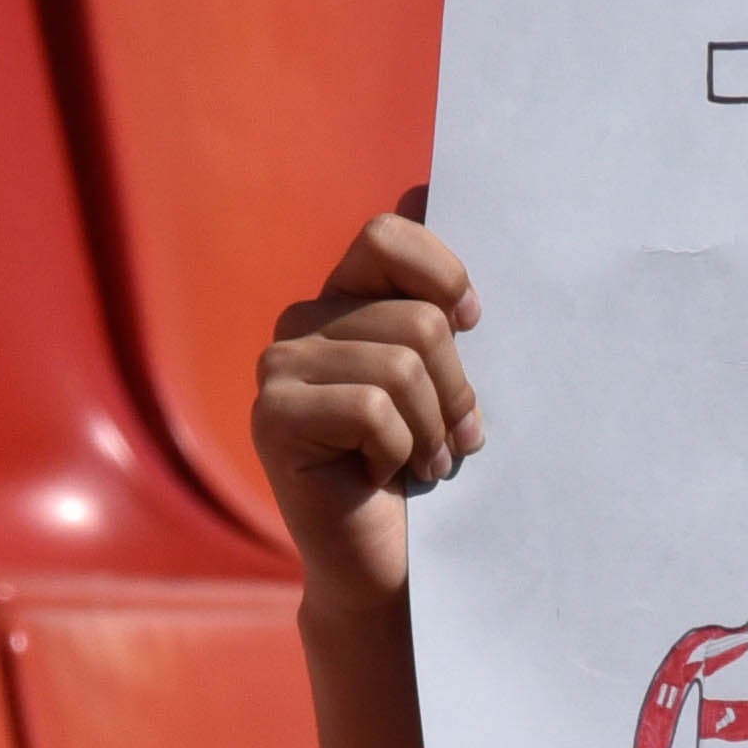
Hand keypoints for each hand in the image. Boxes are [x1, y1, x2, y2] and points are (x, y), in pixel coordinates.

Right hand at [251, 201, 484, 598]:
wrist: (390, 566)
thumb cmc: (428, 468)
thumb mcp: (448, 374)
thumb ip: (436, 294)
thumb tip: (428, 181)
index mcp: (345, 301)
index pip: (387, 236)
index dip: (442, 274)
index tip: (474, 325)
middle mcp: (303, 324)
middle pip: (417, 318)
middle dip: (457, 388)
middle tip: (457, 439)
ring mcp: (279, 368)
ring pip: (400, 364)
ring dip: (432, 428)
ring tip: (425, 464)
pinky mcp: (273, 416)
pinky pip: (370, 407)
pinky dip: (399, 450)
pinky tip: (384, 477)